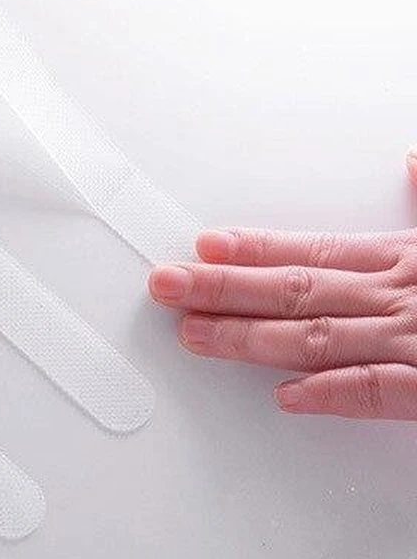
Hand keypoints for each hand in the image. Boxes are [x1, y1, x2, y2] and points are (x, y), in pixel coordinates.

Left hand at [148, 152, 416, 419]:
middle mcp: (402, 296)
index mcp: (406, 259)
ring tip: (194, 334)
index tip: (203, 246)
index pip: (314, 252)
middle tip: (166, 286)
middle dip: (224, 287)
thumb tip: (409, 163)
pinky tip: (285, 395)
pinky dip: (334, 391)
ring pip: (320, 337)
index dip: (254, 250)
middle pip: (297, 289)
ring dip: (251, 337)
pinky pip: (381, 390)